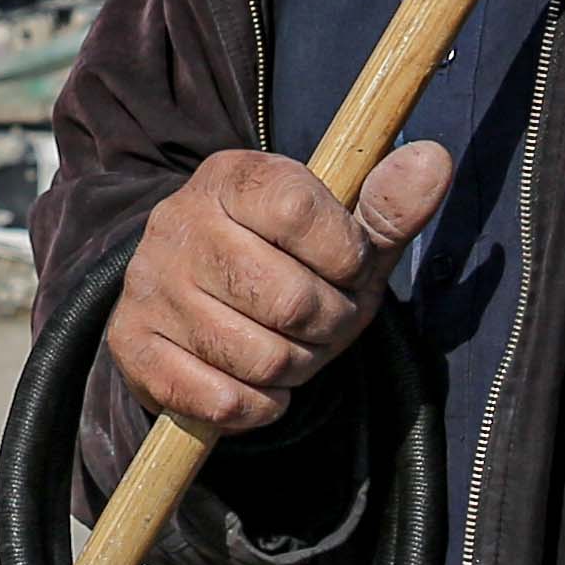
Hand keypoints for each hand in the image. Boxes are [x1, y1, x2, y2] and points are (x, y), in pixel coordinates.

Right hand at [101, 141, 458, 438]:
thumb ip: (388, 204)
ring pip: (261, 358)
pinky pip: (222, 400)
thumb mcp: (343, 233)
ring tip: (290, 348)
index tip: (349, 267)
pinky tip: (256, 382)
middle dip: (329, 325)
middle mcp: (178, 223)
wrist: (195, 301)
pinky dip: (258, 406)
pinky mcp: (131, 344)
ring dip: (297, 369)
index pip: (301, 212)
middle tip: (324, 321)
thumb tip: (434, 158)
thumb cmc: (288, 264)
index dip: (345, 256)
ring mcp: (149, 285)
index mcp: (232, 177)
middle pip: (289, 300)